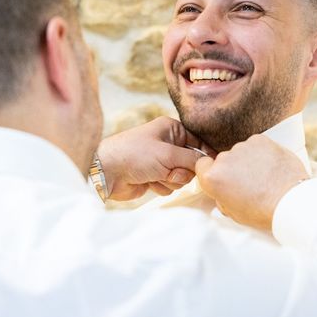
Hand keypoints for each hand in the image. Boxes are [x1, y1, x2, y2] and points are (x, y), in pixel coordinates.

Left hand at [97, 117, 214, 200]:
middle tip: (169, 170)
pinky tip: (148, 182)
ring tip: (155, 175)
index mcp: (171, 129)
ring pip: (181, 177)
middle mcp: (167, 144)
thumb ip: (192, 160)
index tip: (208, 168)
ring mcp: (160, 162)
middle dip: (182, 171)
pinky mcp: (154, 177)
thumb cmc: (134, 155)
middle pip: (191, 163)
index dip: (204, 156)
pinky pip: (170, 186)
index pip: (198, 142)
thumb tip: (208, 165)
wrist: (108, 172)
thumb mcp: (168, 153)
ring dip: (171, 180)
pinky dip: (161, 186)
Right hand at [195, 135, 307, 229]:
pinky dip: (262, 153)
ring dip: (248, 160)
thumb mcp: (232, 212)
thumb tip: (223, 189)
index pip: (202, 165)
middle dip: (233, 168)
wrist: (291, 201)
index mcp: (212, 178)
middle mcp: (224, 159)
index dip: (212, 172)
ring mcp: (242, 147)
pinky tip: (271, 166)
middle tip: (249, 182)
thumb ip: (221, 196)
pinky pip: (256, 145)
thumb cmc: (262, 211)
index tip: (223, 179)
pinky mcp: (260, 140)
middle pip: (223, 159)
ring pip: (241, 152)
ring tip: (264, 176)